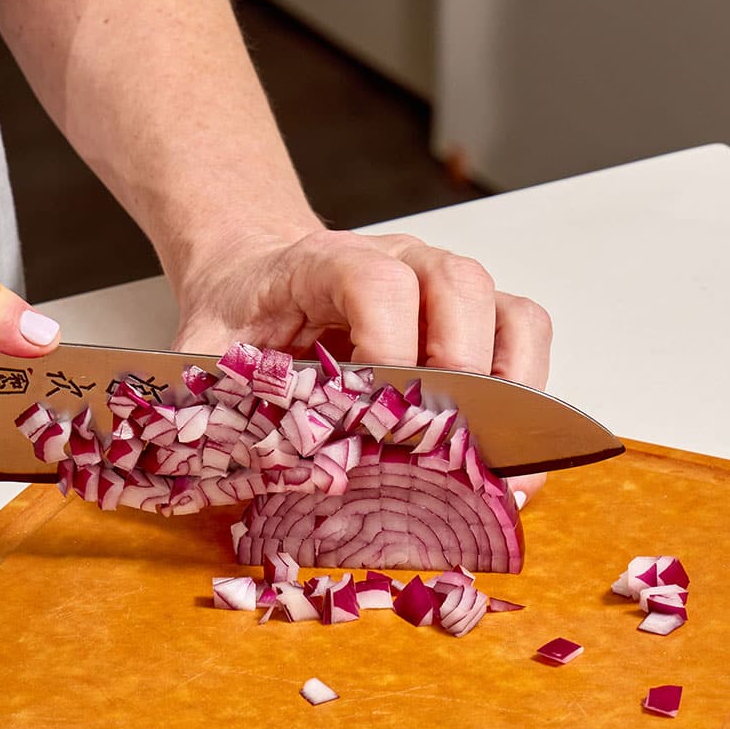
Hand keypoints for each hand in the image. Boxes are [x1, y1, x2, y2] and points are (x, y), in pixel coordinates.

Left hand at [170, 228, 552, 504]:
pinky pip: (526, 334)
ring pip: (507, 311)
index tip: (375, 413)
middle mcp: (401, 260)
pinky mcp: (473, 315)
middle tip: (440, 448)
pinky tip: (506, 450)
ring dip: (509, 389)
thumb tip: (214, 467)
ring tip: (490, 462)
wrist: (257, 275)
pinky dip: (529, 390)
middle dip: (459, 375)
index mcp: (325, 261)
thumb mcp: (200, 346)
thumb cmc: (238, 312)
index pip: (377, 281)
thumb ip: (200, 394)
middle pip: (459, 288)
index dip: (387, 345)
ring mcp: (444, 285)